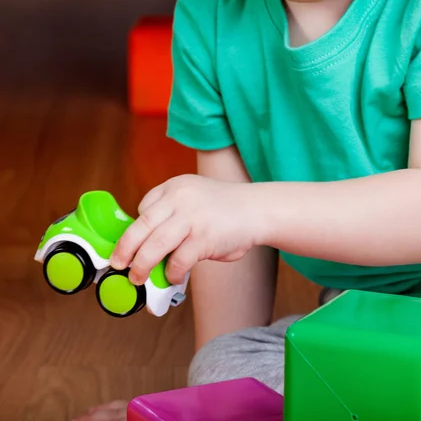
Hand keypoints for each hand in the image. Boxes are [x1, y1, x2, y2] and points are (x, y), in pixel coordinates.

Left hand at [109, 175, 260, 285]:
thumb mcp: (194, 197)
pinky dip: (171, 273)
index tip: (127, 247)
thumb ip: (173, 213)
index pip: (144, 208)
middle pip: (140, 227)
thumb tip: (146, 245)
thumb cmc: (224, 209)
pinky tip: (173, 277)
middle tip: (119, 264)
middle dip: (125, 250)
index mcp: (175, 186)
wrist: (257, 209)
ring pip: (153, 246)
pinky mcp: (203, 238)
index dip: (134, 231)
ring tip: (138, 278)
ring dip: (142, 266)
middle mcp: (180, 198)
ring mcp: (192, 218)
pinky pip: (177, 261)